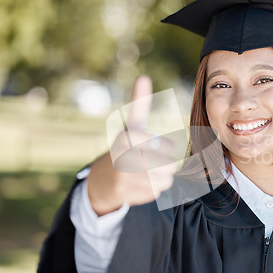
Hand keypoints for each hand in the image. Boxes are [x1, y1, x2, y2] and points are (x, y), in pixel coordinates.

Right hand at [86, 76, 175, 215]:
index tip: (162, 145)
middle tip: (156, 162)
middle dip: (167, 165)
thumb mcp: (132, 126)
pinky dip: (153, 189)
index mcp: (125, 138)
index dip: (166, 146)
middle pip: (168, 165)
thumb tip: (143, 77)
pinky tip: (140, 184)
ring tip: (149, 172)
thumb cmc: (124, 148)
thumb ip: (140, 104)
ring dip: (162, 178)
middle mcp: (122, 157)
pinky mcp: (127, 195)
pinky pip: (156, 193)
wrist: (103, 180)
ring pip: (165, 181)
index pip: (163, 145)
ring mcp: (124, 178)